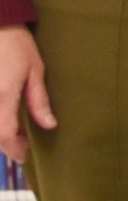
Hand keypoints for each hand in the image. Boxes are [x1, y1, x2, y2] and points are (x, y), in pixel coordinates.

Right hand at [0, 26, 46, 171]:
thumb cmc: (17, 44)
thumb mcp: (35, 70)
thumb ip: (38, 100)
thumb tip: (49, 125)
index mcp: (3, 95)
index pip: (4, 134)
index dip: (13, 150)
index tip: (23, 157)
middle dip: (4, 143)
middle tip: (21, 144)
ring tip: (14, 132)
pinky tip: (5, 117)